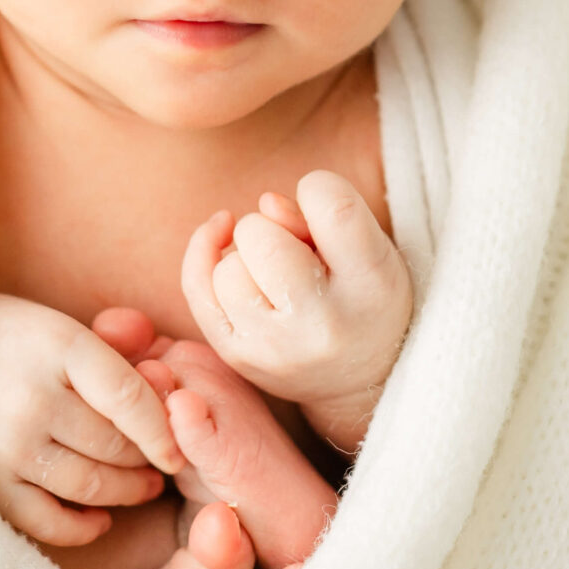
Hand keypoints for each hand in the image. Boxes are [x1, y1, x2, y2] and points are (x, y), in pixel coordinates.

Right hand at [0, 290, 184, 546]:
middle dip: (148, 460)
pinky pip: (49, 521)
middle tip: (159, 463)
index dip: (165, 430)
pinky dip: (83, 527)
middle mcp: (32, 399)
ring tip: (141, 486)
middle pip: (116, 445)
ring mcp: (6, 446)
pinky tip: (100, 518)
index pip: (130, 398)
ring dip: (126, 492)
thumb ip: (112, 349)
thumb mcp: (54, 326)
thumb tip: (165, 379)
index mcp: (57, 346)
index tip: (178, 450)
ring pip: (91, 485)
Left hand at [178, 170, 412, 448]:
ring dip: (242, 256)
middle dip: (268, 229)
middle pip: (260, 239)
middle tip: (294, 249)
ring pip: (226, 268)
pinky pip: (197, 289)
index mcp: (371, 286)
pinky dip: (203, 256)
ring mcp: (273, 347)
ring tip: (273, 272)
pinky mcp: (238, 356)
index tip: (323, 209)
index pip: (334, 208)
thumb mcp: (370, 248)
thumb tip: (265, 204)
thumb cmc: (365, 295)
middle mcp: (321, 324)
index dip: (320, 191)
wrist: (361, 377)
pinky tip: (221, 241)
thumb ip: (325, 212)